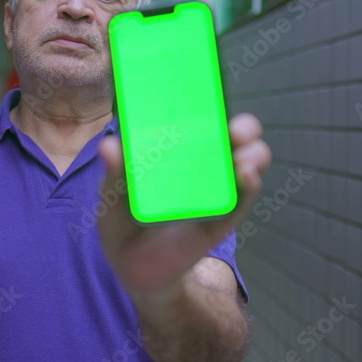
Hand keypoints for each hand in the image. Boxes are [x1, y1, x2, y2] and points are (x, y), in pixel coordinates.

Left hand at [96, 113, 271, 293]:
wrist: (134, 270)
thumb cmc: (122, 224)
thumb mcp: (112, 197)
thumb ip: (113, 174)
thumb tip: (109, 145)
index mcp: (176, 154)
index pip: (202, 123)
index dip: (214, 106)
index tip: (218, 91)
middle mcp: (201, 169)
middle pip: (233, 141)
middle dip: (244, 129)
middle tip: (238, 128)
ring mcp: (213, 193)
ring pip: (246, 167)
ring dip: (252, 157)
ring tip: (246, 157)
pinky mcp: (220, 221)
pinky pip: (239, 202)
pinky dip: (247, 188)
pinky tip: (246, 176)